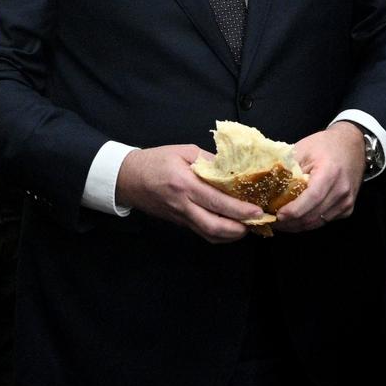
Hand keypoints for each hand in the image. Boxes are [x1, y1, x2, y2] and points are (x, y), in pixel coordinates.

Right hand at [115, 144, 261, 242]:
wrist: (128, 178)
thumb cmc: (155, 161)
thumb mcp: (183, 151)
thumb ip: (209, 161)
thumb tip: (232, 170)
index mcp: (184, 185)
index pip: (217, 202)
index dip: (239, 210)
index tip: (258, 211)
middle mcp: (183, 205)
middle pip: (214, 227)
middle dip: (239, 229)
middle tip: (257, 223)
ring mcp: (180, 217)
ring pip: (209, 234)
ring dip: (231, 235)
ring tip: (248, 226)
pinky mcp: (179, 222)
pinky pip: (202, 232)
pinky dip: (219, 233)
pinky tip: (231, 226)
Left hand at [275, 122, 364, 232]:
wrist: (352, 144)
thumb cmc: (326, 145)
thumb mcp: (303, 149)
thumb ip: (287, 167)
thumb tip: (266, 184)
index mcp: (330, 172)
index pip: (312, 198)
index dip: (294, 210)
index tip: (277, 215)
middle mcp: (341, 190)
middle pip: (313, 215)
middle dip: (290, 222)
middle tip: (272, 221)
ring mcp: (346, 201)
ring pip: (318, 223)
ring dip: (298, 226)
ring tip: (281, 222)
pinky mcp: (347, 208)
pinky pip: (325, 221)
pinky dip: (309, 222)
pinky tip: (296, 219)